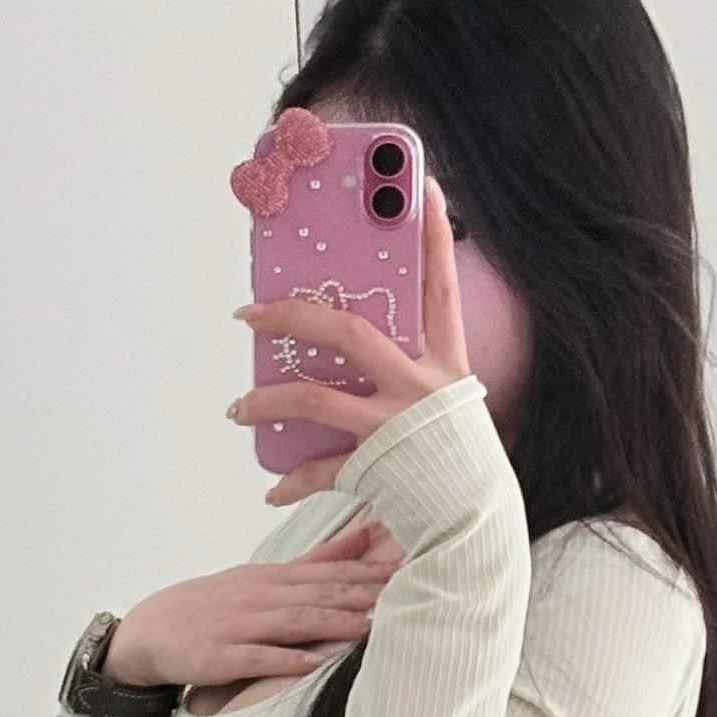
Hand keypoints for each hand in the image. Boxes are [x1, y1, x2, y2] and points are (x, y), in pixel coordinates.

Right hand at [104, 514, 401, 690]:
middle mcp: (258, 596)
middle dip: (361, 593)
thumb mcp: (265, 576)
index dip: (368, 570)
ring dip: (331, 622)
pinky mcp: (219, 656)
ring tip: (368, 628)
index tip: (407, 568)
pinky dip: (285, 659)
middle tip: (402, 593)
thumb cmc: (215, 604)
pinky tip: (312, 663)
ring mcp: (238, 625)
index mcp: (273, 576)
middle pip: (317, 592)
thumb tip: (365, 534)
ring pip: (292, 621)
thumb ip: (318, 559)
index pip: (328, 571)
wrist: (151, 630)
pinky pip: (255, 657)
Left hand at [231, 172, 475, 506]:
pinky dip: (292, 481)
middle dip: (292, 315)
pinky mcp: (378, 468)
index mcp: (446, 365)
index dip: (436, 236)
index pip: (442, 287)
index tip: (425, 187)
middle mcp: (421, 388)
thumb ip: (410, 372)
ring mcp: (397, 427)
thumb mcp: (447, 406)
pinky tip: (271, 487)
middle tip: (249, 312)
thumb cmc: (457, 463)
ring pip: (315, 398)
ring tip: (239, 409)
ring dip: (267, 401)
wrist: (477, 528)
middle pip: (349, 332)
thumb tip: (350, 343)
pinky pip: (321, 470)